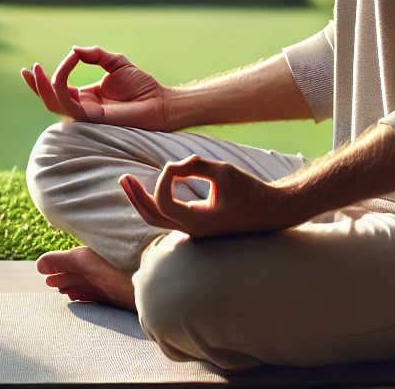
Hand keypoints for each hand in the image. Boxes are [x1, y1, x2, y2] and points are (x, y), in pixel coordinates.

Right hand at [21, 46, 171, 129]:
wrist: (158, 100)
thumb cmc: (142, 85)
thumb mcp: (116, 62)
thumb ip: (95, 55)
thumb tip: (74, 50)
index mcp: (85, 96)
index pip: (57, 90)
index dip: (40, 82)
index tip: (27, 68)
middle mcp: (82, 106)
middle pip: (49, 100)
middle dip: (37, 85)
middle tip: (31, 68)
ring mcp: (85, 114)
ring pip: (54, 103)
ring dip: (46, 83)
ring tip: (41, 67)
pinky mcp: (91, 117)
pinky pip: (69, 101)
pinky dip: (63, 81)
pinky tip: (71, 60)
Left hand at [119, 156, 305, 237]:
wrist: (272, 211)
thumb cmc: (250, 191)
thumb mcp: (224, 172)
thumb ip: (195, 166)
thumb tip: (174, 165)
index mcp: (197, 222)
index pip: (163, 202)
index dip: (165, 178)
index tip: (180, 163)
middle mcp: (191, 231)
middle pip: (151, 218)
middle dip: (135, 197)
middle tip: (123, 178)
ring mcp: (193, 231)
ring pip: (157, 220)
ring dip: (142, 200)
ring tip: (129, 182)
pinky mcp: (197, 225)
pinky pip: (168, 217)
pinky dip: (156, 202)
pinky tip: (153, 187)